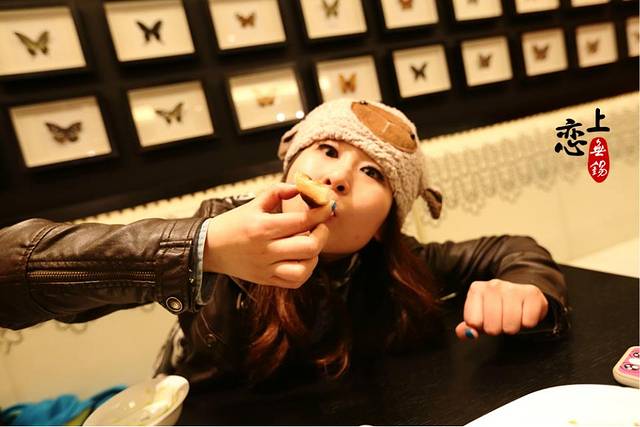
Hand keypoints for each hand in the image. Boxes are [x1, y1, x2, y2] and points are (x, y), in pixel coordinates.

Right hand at [203, 183, 332, 288]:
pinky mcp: (266, 280)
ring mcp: (267, 268)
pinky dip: (305, 270)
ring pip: (304, 268)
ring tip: (311, 244)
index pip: (302, 221)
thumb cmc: (234, 223)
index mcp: (263, 227)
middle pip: (308, 246)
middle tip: (320, 226)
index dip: (321, 213)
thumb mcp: (253, 203)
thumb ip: (277, 191)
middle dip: (322, 234)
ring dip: (314, 255)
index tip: (328, 207)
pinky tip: (303, 259)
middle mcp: (266, 249)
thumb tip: (300, 187)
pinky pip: (294, 282)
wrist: (210, 248)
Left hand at [455, 279, 548, 339]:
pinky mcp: (532, 293)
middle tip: (501, 321)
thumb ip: (467, 328)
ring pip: (510, 325)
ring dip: (513, 327)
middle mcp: (493, 285)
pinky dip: (527, 324)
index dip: (481, 327)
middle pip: (492, 326)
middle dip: (497, 329)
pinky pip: (528, 322)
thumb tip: (469, 334)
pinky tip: (524, 314)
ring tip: (512, 318)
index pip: (473, 322)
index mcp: (477, 289)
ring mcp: (513, 288)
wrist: (522, 293)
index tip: (485, 320)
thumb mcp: (479, 316)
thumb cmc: (498, 308)